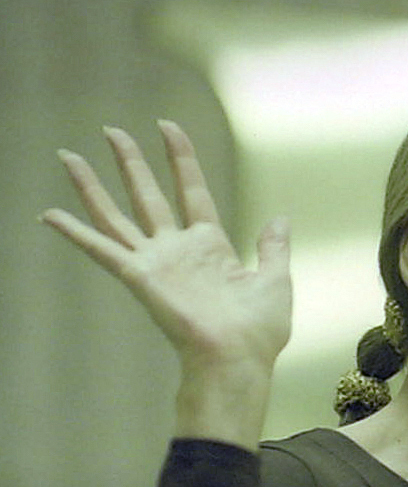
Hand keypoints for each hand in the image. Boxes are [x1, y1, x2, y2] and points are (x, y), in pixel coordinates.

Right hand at [41, 122, 292, 445]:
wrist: (238, 358)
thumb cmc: (258, 331)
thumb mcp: (276, 280)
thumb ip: (274, 247)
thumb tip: (280, 219)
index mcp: (211, 248)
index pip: (192, 191)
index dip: (180, 158)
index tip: (167, 127)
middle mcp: (178, 251)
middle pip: (148, 194)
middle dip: (130, 162)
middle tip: (111, 130)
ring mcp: (156, 263)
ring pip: (116, 214)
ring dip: (91, 184)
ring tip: (68, 155)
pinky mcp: (139, 277)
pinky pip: (100, 249)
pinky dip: (74, 232)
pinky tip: (48, 215)